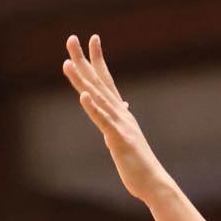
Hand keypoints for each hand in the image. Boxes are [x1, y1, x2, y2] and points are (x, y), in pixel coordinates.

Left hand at [63, 34, 167, 203]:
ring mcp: (120, 124)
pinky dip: (93, 108)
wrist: (152, 182)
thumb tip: (123, 108)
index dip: (98, 59)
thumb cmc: (138, 163)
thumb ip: (120, 122)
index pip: (106, 80)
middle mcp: (120, 113)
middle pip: (98, 82)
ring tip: (68, 63)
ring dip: (82, 80)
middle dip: (84, 60)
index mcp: (120, 113)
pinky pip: (103, 121)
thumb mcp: (126, 138)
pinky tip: (83, 96)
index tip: (92, 39)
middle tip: (71, 38)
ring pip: (98, 98)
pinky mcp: (118, 139)